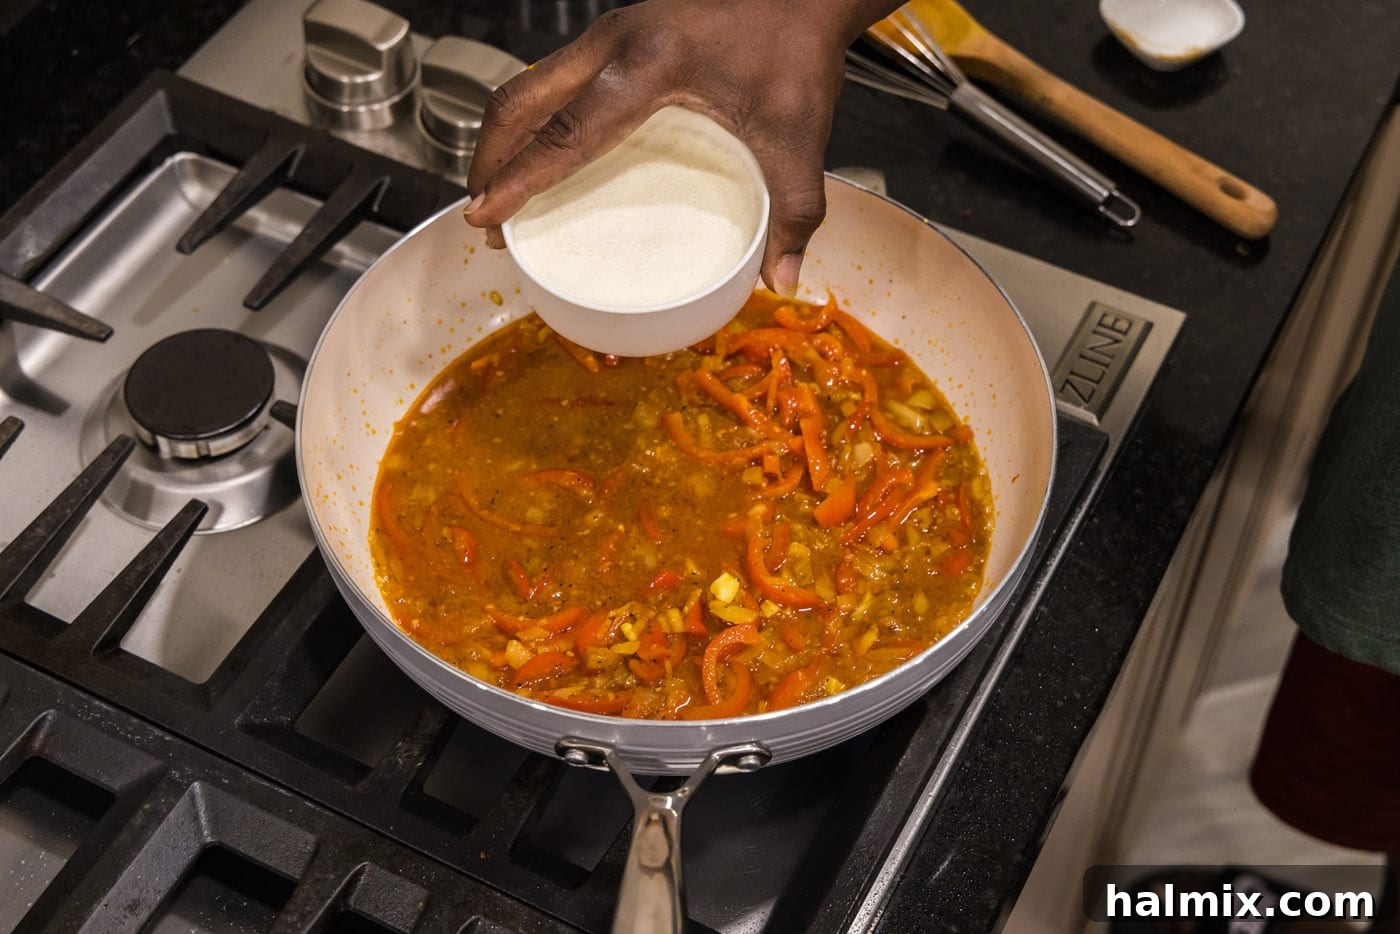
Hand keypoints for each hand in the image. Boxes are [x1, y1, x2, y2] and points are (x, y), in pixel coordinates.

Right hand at [463, 0, 892, 295]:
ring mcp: (612, 34)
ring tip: (501, 194)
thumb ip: (794, 210)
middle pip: (522, 100)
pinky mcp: (620, 36)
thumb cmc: (797, 46)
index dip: (520, 179)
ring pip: (532, 84)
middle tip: (486, 218)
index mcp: (650, 64)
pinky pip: (555, 78)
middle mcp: (616, 41)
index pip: (566, 130)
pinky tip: (544, 153)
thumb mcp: (798, 135)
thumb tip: (780, 279)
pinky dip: (534, 119)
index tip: (486, 216)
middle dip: (492, 161)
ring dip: (508, 138)